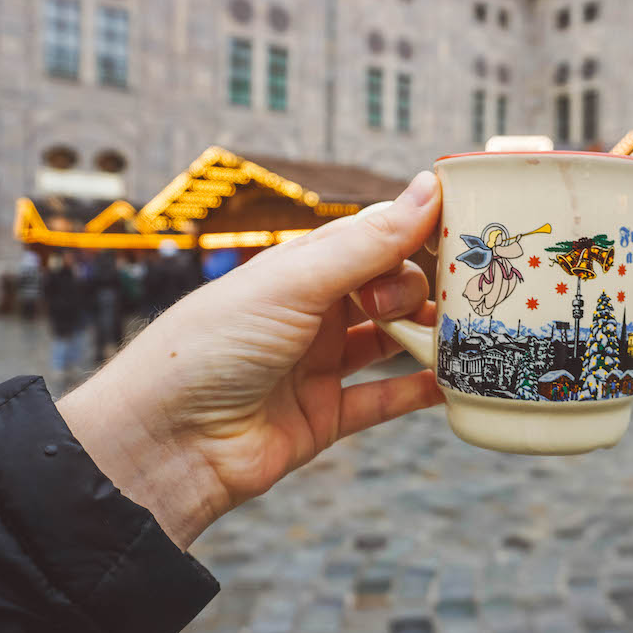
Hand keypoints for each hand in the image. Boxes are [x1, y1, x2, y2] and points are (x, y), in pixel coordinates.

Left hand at [57, 172, 442, 549]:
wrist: (164, 445)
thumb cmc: (211, 347)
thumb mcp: (293, 283)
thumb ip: (366, 243)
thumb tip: (426, 187)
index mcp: (299, 268)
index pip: (374, 236)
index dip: (419, 230)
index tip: (469, 229)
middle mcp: (311, 311)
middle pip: (389, 288)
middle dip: (422, 288)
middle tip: (449, 298)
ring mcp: (319, 364)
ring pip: (391, 341)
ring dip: (428, 336)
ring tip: (469, 334)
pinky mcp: (325, 416)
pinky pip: (384, 399)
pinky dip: (419, 391)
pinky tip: (455, 381)